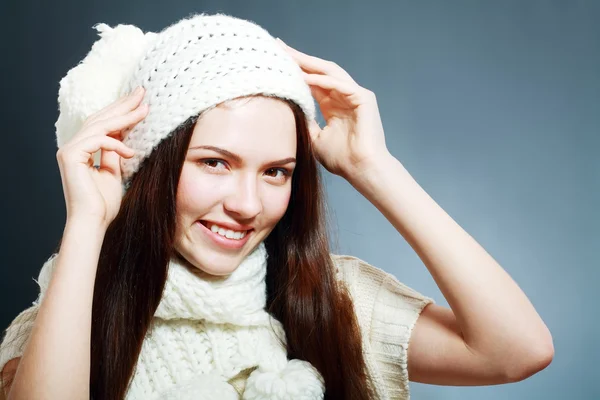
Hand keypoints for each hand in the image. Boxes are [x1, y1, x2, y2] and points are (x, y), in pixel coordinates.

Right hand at [56, 87, 148, 227]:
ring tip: (144, 109)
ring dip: (124, 117)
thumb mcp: (114, 171)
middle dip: (123, 105)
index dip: (121, 111)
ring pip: (100, 125)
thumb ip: (114, 153)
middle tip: (142, 92)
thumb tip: (123, 137)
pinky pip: (98, 140)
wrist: (94, 222)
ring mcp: (69, 150)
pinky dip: (116, 144)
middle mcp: (73, 146)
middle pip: (100, 118)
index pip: (103, 124)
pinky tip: (131, 152)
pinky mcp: (70, 156)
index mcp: (82, 149)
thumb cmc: (104, 203)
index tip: (141, 102)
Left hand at [276, 38, 390, 179]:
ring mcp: (355, 95)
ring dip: (309, 63)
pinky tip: (305, 77)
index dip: (295, 69)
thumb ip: (305, 121)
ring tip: (289, 55)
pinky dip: (323, 80)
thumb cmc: (341, 159)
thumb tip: (288, 109)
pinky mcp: (364, 98)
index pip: (312, 80)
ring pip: (330, 72)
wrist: (361, 170)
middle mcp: (344, 96)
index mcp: (333, 105)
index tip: (276, 60)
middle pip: (319, 70)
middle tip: (278, 45)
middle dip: (299, 58)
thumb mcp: (315, 138)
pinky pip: (341, 84)